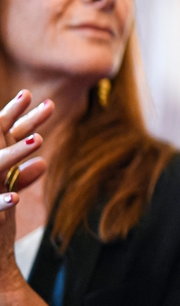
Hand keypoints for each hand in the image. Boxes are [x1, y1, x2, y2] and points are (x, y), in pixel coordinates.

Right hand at [0, 90, 51, 289]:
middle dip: (19, 121)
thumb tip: (42, 163)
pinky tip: (16, 197)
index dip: (23, 118)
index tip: (48, 103)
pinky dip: (1, 201)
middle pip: (0, 141)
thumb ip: (21, 177)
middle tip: (46, 104)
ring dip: (15, 152)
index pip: (5, 136)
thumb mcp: (5, 193)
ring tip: (38, 139)